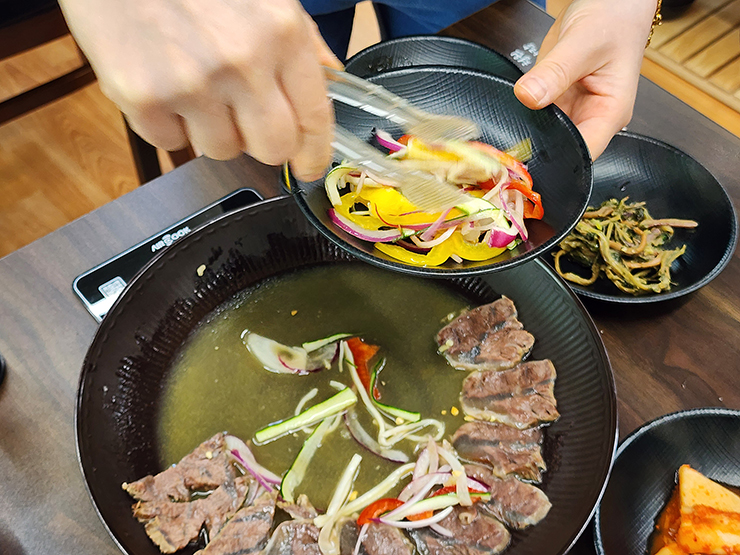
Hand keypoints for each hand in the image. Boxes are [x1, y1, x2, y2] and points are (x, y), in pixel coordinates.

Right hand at [59, 0, 342, 179]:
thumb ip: (301, 41)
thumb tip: (329, 79)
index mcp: (280, 32)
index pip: (314, 116)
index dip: (314, 152)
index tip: (310, 167)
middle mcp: (242, 61)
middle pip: (272, 148)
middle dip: (261, 142)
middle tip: (244, 119)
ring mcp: (192, 82)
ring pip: (221, 150)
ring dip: (211, 129)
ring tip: (193, 84)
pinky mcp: (144, 98)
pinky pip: (170, 142)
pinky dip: (167, 122)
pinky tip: (162, 82)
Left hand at [514, 0, 655, 159]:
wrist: (607, 0)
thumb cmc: (613, 17)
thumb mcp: (583, 43)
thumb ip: (555, 72)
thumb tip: (528, 96)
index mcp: (611, 112)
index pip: (584, 153)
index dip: (558, 160)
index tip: (531, 157)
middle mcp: (592, 115)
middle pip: (561, 148)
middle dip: (537, 146)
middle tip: (511, 142)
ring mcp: (572, 108)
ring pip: (544, 133)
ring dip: (527, 130)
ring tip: (511, 123)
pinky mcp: (555, 99)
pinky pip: (535, 114)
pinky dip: (522, 114)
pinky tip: (512, 110)